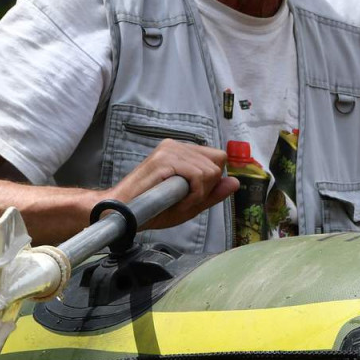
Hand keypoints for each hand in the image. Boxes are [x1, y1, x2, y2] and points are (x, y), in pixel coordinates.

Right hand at [104, 139, 237, 231]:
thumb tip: (236, 182)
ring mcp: (170, 150)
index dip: (212, 181)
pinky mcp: (164, 158)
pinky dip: (193, 194)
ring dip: (198, 194)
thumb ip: (213, 194)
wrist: (124, 213)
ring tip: (176, 201)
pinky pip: (197, 176)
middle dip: (206, 189)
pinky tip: (177, 200)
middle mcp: (177, 146)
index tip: (193, 195)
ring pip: (210, 171)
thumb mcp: (190, 204)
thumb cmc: (153, 209)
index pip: (218, 158)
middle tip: (184, 200)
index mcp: (182, 153)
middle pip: (218, 163)